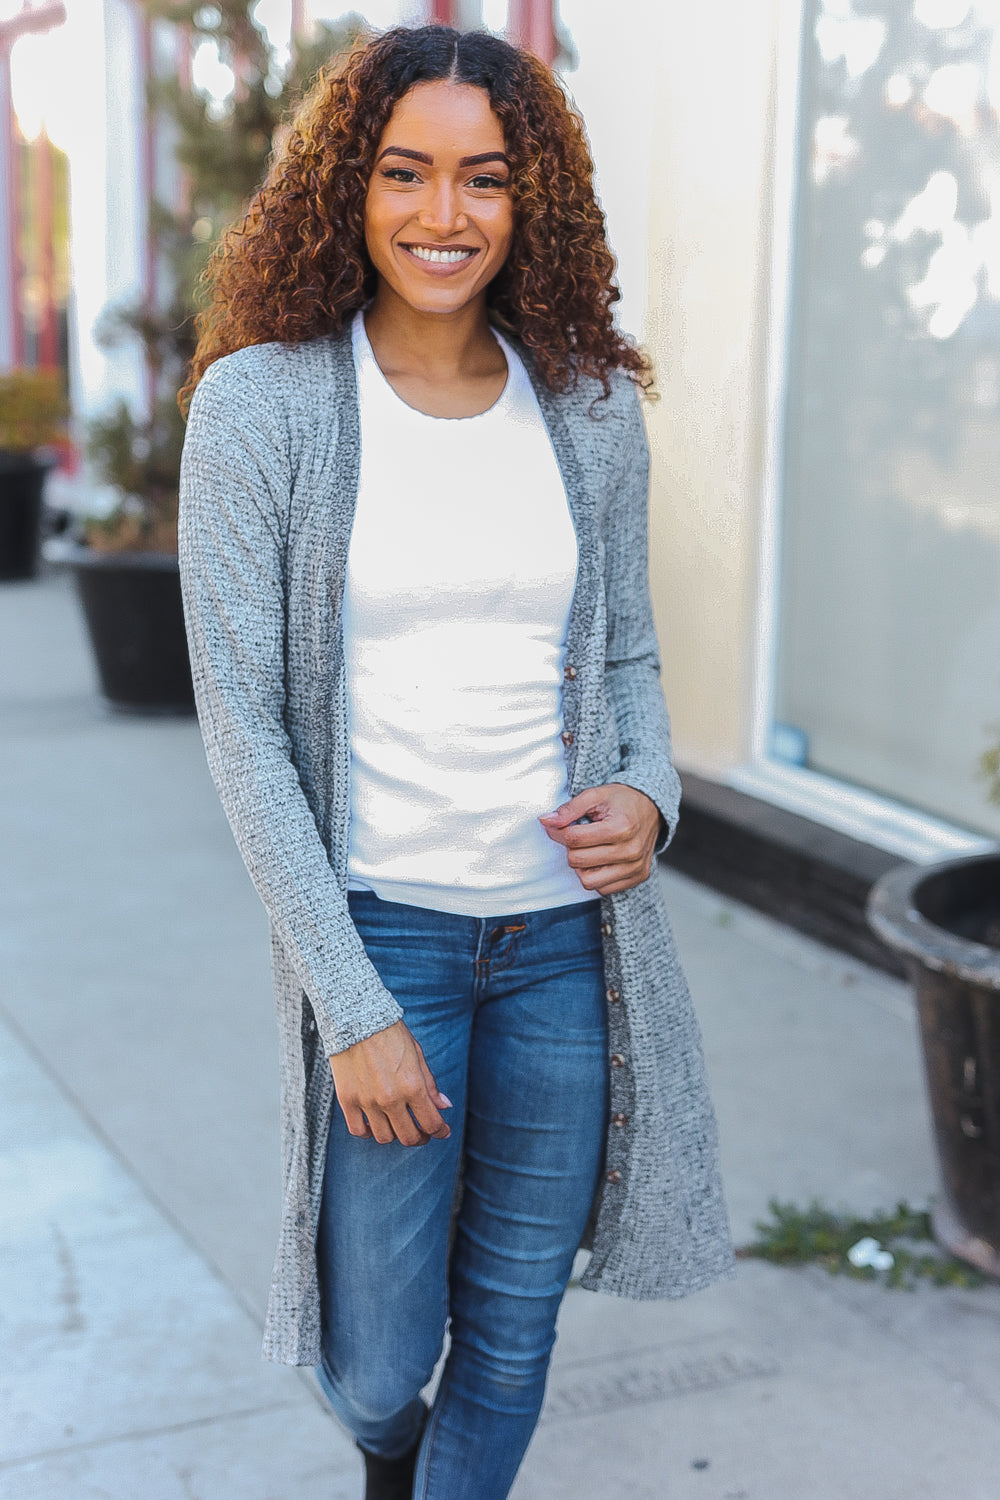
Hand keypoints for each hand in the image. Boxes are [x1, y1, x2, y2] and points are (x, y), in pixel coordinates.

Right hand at [330, 1019, 452, 1146]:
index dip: (440, 1131)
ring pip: (384, 1137)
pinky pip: (358, 1130)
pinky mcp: (347, 1100)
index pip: (431, 1124)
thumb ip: (430, 1084)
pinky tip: (374, 1124)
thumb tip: (444, 1106)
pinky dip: (368, 1132)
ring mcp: (367, 1101)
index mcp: (413, 1087)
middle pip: (409, 1137)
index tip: (442, 1131)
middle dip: (420, 1137)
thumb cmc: (390, 1033)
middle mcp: (391, 1099)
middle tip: (422, 1132)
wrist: (356, 1018)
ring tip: (398, 1125)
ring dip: (395, 1135)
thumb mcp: (417, 1055)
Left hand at [539, 783, 661, 895]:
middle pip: (578, 861)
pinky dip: (596, 876)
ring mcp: (636, 867)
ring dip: (581, 866)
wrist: (652, 807)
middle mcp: (630, 851)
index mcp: (620, 828)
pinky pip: (604, 889)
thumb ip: (569, 809)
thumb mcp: (595, 795)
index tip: (556, 825)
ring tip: (588, 849)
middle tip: (574, 836)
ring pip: (589, 881)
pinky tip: (600, 859)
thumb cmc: (622, 800)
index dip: (557, 831)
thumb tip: (545, 821)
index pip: (573, 839)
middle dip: (570, 848)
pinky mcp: (638, 877)